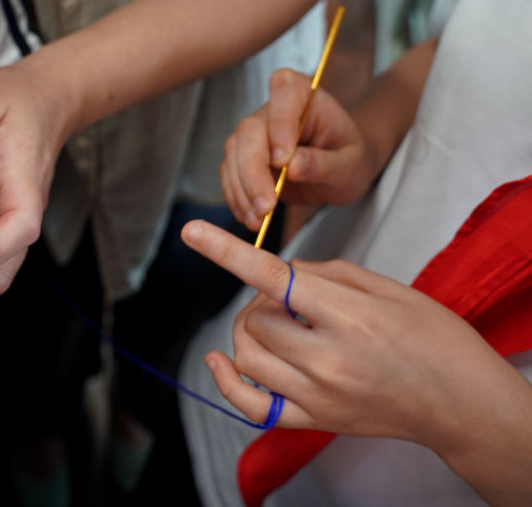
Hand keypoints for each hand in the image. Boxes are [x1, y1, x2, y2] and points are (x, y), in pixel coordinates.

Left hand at [181, 220, 524, 447]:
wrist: (461, 402)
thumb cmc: (432, 337)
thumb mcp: (387, 287)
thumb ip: (325, 273)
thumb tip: (279, 273)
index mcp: (350, 316)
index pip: (273, 277)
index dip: (226, 251)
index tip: (191, 231)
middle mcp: (328, 359)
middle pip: (254, 319)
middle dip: (259, 301)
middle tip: (286, 301)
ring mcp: (318, 395)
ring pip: (246, 355)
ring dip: (248, 333)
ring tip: (276, 326)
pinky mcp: (313, 421)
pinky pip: (251, 406)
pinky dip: (227, 380)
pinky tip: (221, 359)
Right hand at [220, 68, 373, 231]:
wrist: (338, 169)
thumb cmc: (348, 158)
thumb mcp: (349, 164)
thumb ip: (322, 163)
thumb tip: (292, 166)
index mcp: (303, 94)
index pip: (285, 92)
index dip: (279, 124)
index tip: (283, 160)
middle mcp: (272, 108)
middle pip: (250, 131)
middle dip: (254, 171)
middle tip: (267, 206)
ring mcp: (253, 132)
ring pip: (234, 154)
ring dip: (243, 190)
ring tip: (259, 220)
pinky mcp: (241, 155)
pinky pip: (229, 173)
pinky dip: (237, 197)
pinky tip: (250, 217)